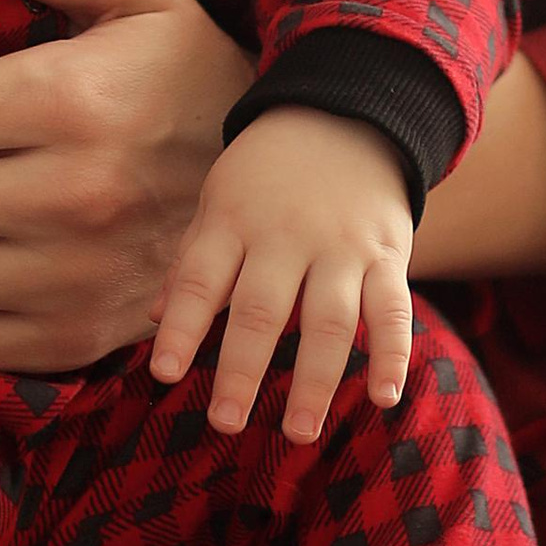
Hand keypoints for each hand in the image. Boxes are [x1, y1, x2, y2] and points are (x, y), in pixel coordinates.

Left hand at [149, 109, 415, 442]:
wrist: (348, 112)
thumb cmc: (266, 172)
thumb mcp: (218, 198)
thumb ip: (192, 260)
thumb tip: (151, 319)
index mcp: (235, 220)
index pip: (203, 280)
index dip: (182, 326)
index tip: (163, 373)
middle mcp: (287, 235)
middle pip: (262, 309)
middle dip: (242, 370)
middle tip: (223, 423)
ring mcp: (342, 246)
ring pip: (329, 319)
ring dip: (315, 380)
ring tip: (298, 433)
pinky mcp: (388, 254)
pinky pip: (393, 308)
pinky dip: (392, 353)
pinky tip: (383, 396)